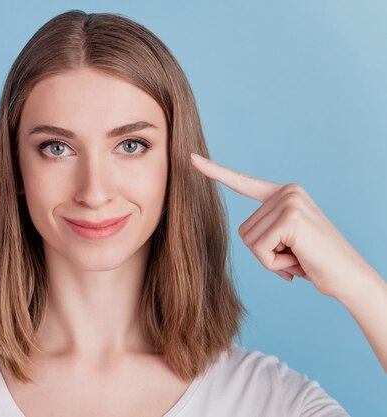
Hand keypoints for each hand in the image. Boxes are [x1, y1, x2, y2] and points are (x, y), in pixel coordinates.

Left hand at [189, 152, 373, 300]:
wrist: (350, 278)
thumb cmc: (316, 263)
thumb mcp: (286, 241)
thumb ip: (266, 230)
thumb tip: (246, 234)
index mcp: (284, 193)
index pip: (243, 183)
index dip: (215, 172)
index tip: (191, 159)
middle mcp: (287, 191)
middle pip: (244, 230)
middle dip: (266, 252)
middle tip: (296, 255)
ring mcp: (290, 202)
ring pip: (250, 242)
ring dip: (271, 260)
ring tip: (299, 257)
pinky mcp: (291, 219)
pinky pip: (261, 251)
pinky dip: (276, 266)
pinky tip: (299, 262)